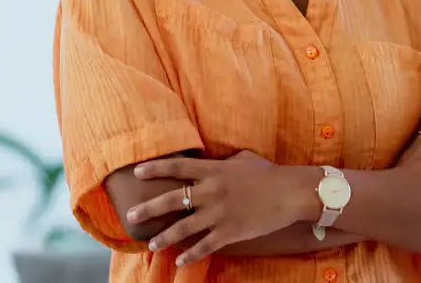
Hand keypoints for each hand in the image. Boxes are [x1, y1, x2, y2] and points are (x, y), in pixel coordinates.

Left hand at [128, 156, 312, 265]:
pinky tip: (180, 260)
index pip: (177, 168)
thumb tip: (211, 161)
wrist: (290, 193)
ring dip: (164, 237)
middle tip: (130, 216)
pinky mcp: (230, 231)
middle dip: (148, 208)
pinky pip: (205, 245)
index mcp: (214, 171)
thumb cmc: (268, 173)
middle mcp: (211, 191)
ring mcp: (220, 213)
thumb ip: (223, 162)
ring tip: (151, 244)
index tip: (137, 173)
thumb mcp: (242, 160)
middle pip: (172, 199)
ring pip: (184, 228)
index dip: (155, 169)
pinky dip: (191, 255)